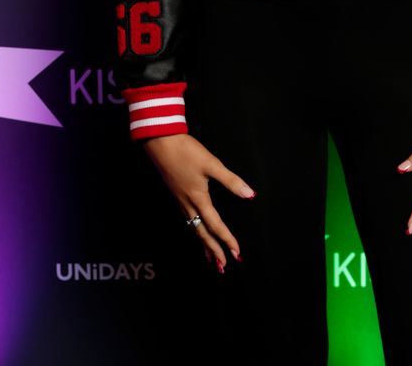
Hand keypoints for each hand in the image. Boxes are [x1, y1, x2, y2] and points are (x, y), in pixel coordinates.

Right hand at [142, 133, 255, 270]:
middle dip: (213, 251)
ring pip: (193, 229)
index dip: (227, 240)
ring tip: (210, 259)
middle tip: (223, 267)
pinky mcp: (177, 195)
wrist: (161, 143)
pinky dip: (195, 232)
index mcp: (199, 199)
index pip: (216, 225)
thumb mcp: (212, 164)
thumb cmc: (187, 152)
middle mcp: (188, 205)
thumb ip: (231, 181)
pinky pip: (188, 221)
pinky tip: (196, 231)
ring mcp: (180, 201)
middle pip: (202, 234)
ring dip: (203, 245)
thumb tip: (250, 195)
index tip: (237, 253)